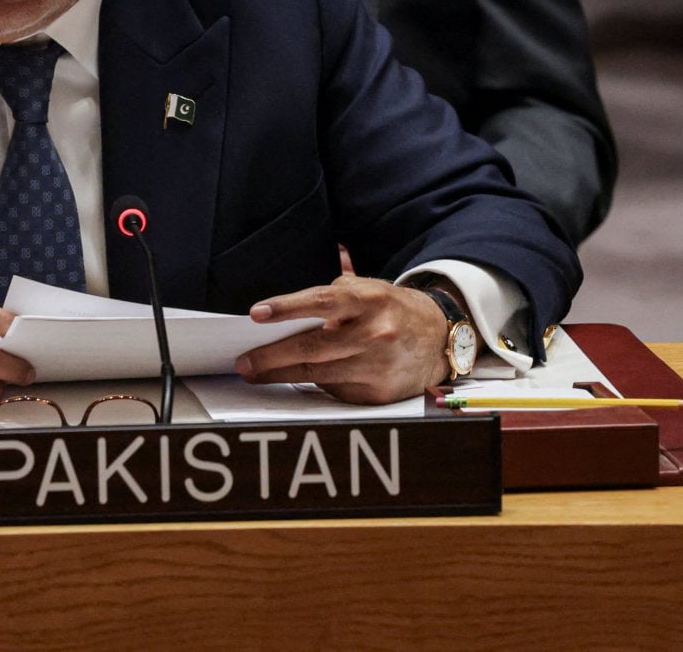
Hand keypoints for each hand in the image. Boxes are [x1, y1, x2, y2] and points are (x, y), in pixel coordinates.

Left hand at [235, 275, 449, 403]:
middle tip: (245, 362)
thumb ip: (332, 294)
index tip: (257, 314)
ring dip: (281, 375)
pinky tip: (299, 379)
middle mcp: (375, 333)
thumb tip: (284, 308)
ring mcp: (378, 365)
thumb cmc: (390, 310)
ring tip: (257, 373)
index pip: (323, 302)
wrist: (437, 338)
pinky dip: (316, 384)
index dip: (288, 308)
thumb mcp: (367, 290)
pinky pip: (335, 390)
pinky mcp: (378, 392)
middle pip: (313, 348)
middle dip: (272, 357)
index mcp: (370, 300)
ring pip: (318, 375)